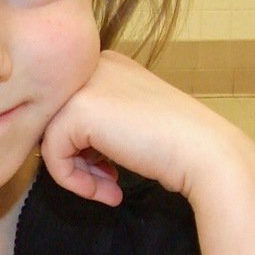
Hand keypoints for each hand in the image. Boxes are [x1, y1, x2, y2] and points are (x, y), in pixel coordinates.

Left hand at [39, 50, 248, 203]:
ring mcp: (83, 85)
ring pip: (50, 139)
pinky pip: (52, 155)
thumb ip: (98, 123)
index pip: (70, 110)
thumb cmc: (177, 143)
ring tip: (108, 190)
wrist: (204, 151)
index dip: (85, 147)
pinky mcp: (75, 110)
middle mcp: (92, 66)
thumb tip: (59, 146)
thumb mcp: (130, 120)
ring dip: (77, 174)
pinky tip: (107, 190)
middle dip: (78, 159)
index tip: (110, 171)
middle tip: (107, 184)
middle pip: (57, 122)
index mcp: (108, 64)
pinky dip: (73, 180)